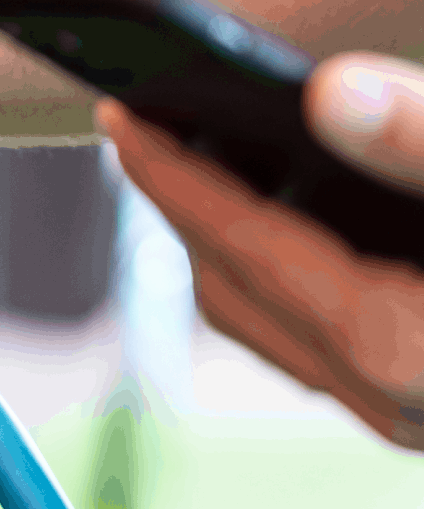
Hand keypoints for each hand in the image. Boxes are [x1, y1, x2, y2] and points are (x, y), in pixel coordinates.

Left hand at [98, 54, 423, 447]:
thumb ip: (419, 139)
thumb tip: (326, 93)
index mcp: (391, 342)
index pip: (236, 241)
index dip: (168, 170)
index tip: (115, 113)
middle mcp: (384, 398)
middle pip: (229, 286)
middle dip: (179, 201)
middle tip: (141, 124)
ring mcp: (401, 416)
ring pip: (261, 321)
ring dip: (221, 240)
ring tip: (200, 156)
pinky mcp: (417, 410)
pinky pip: (307, 339)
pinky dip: (274, 271)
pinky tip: (287, 211)